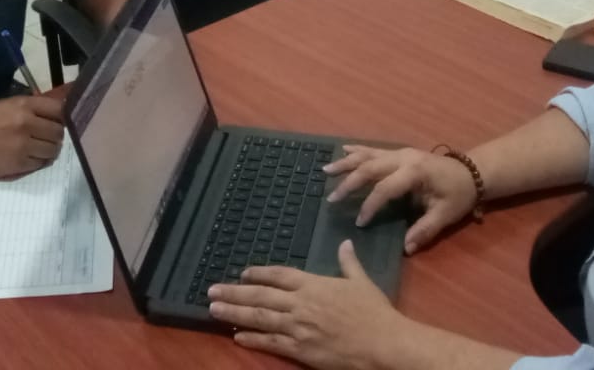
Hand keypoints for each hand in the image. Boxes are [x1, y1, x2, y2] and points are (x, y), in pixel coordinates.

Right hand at [0, 95, 63, 178]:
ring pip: (53, 150)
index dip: (62, 118)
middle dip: (56, 136)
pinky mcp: (18, 164)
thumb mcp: (9, 105)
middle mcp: (26, 123)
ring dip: (49, 151)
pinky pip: (40, 164)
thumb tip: (59, 113)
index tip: (59, 122)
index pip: (59, 110)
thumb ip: (33, 108)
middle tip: (47, 139)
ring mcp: (23, 145)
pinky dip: (39, 162)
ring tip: (38, 150)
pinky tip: (29, 158)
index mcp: (25, 105)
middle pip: (59, 132)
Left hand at [208, 240, 407, 369]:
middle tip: (211, 290)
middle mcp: (300, 303)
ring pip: (259, 318)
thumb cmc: (374, 311)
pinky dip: (253, 339)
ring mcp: (298, 327)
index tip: (242, 273)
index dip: (259, 273)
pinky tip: (237, 336)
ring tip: (214, 309)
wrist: (382, 343)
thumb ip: (348, 263)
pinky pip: (271, 343)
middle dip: (234, 292)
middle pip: (260, 295)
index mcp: (313, 284)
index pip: (279, 275)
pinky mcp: (300, 350)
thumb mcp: (361, 281)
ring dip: (235, 313)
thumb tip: (345, 243)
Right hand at [326, 144, 477, 253]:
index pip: (384, 189)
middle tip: (332, 198)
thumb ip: (425, 230)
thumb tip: (406, 248)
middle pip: (369, 168)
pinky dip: (357, 150)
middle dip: (349, 182)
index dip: (370, 206)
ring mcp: (400, 152)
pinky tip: (342, 150)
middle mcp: (403, 158)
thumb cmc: (459, 194)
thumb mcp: (446, 215)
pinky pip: (374, 149)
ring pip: (367, 155)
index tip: (359, 222)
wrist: (472, 172)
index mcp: (414, 173)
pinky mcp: (400, 152)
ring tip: (326, 170)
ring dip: (346, 163)